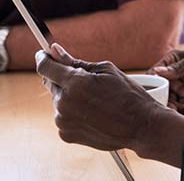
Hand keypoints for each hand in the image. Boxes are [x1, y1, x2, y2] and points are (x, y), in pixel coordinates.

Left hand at [36, 43, 168, 152]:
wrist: (140, 126)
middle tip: (85, 81)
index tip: (43, 53)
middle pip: (51, 83)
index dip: (43, 58)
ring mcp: (63, 121)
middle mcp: (64, 103)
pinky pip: (63, 116)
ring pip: (58, 100)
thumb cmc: (127, 95)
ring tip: (95, 101)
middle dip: (62, 78)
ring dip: (69, 97)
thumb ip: (76, 62)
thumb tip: (55, 50)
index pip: (45, 67)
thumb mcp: (105, 70)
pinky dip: (72, 112)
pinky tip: (92, 114)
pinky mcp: (66, 134)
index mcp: (75, 83)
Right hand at [149, 48, 183, 115]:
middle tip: (172, 108)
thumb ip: (178, 68)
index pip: (155, 73)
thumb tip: (157, 71)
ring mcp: (181, 88)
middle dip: (165, 101)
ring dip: (178, 108)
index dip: (151, 84)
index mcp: (171, 62)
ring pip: (172, 102)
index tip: (152, 94)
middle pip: (161, 91)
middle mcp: (174, 76)